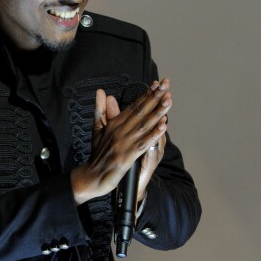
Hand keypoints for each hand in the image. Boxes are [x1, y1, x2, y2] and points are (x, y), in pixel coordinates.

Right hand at [70, 78, 170, 204]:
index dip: (147, 94)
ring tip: (169, 101)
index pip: (134, 106)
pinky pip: (142, 144)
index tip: (158, 83)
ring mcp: (123, 143)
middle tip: (166, 84)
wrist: (91, 176)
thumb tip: (101, 92)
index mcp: (114, 124)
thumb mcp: (97, 129)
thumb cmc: (97, 154)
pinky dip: (153, 135)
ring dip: (157, 112)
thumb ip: (101, 110)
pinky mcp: (126, 157)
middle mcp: (119, 131)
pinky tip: (163, 126)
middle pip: (140, 111)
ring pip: (144, 125)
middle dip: (154, 97)